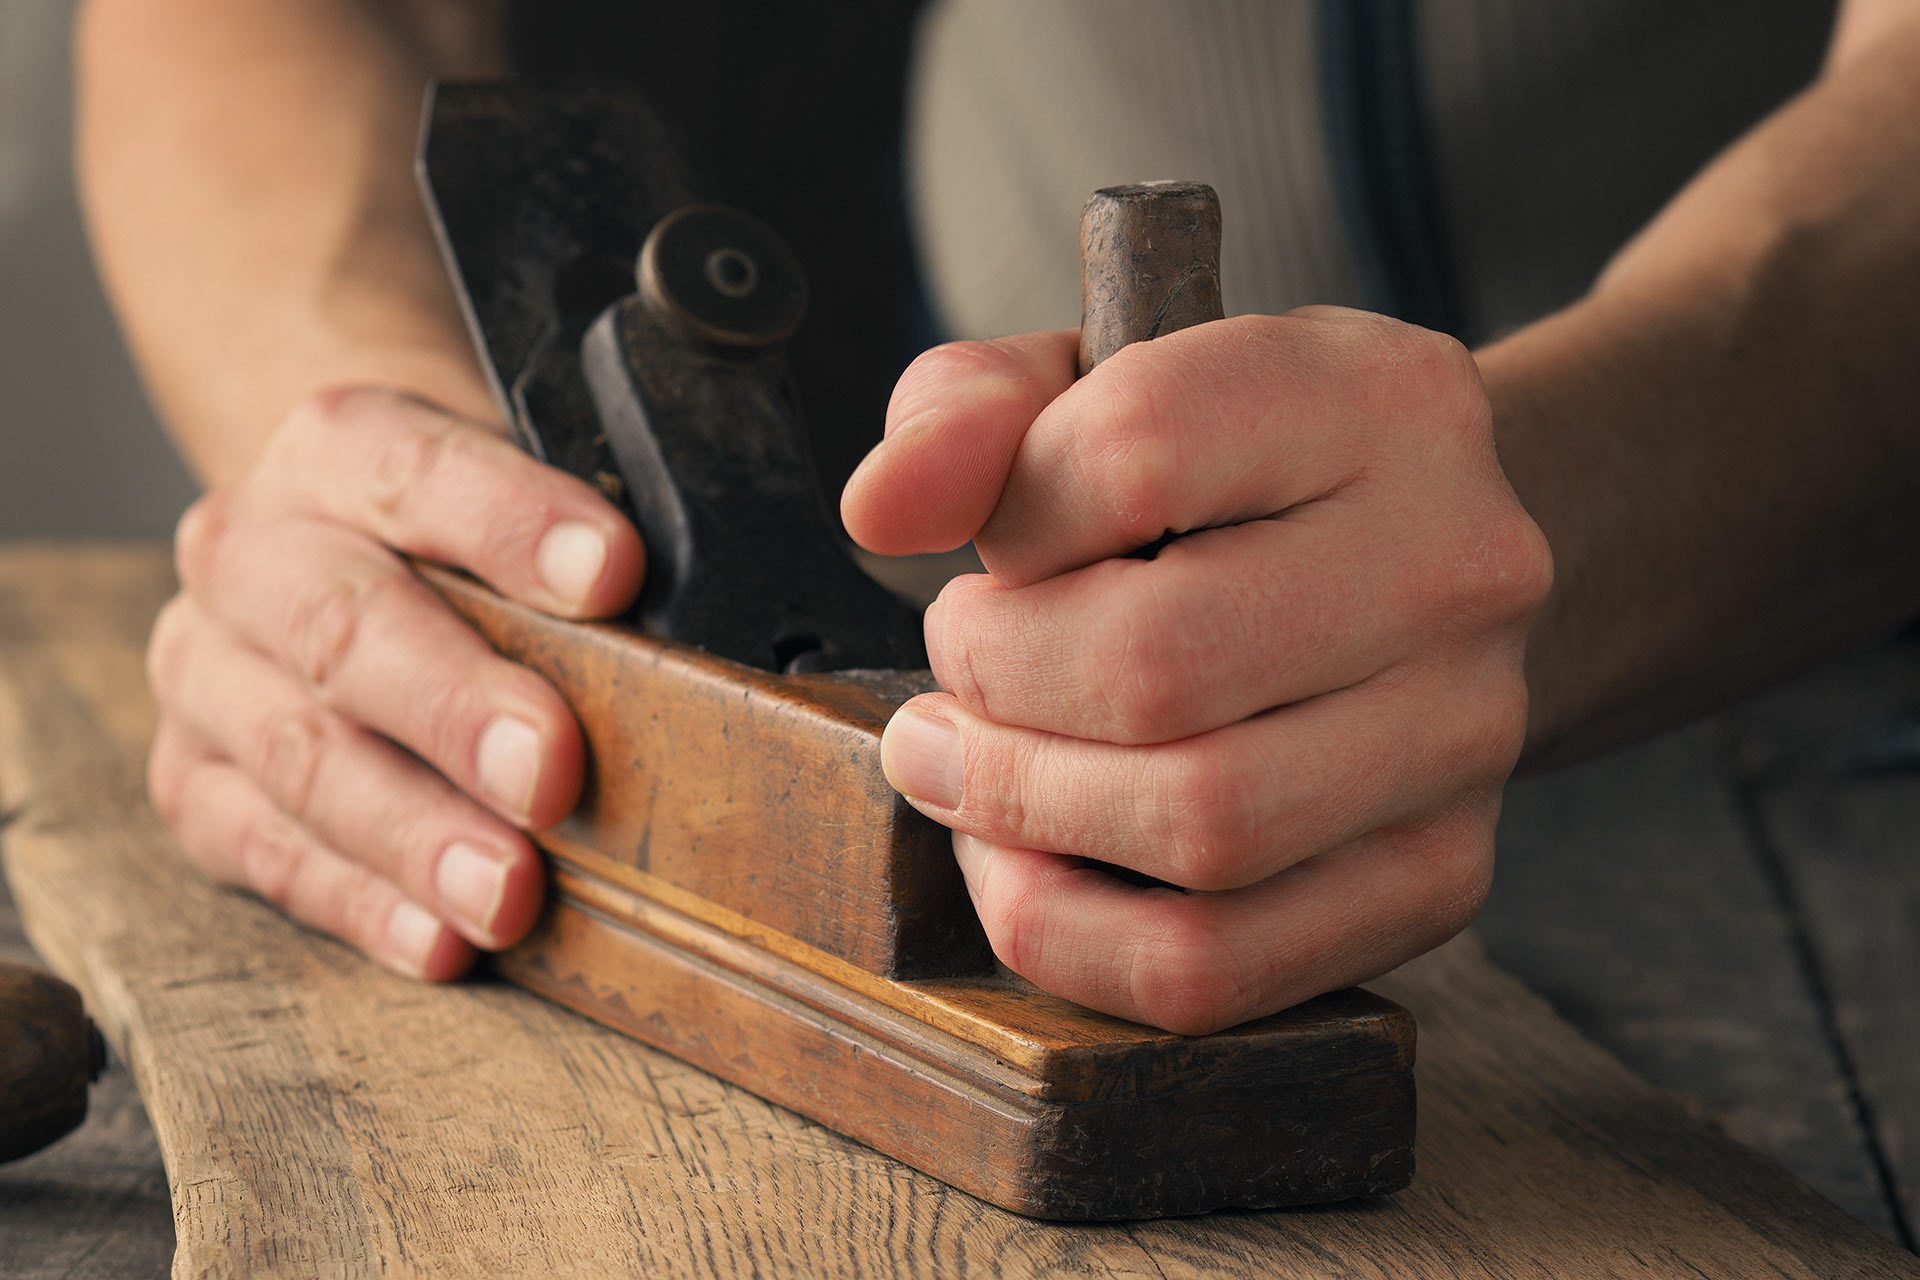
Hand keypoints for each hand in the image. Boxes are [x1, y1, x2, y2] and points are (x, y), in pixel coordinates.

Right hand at [146, 388, 643, 977]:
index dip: (515, 522)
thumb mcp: (521, 491)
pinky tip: (437, 940)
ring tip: (507, 893)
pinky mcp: (196, 780)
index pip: (420, 471)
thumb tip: (704, 616)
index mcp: (340, 448)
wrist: (345, 540)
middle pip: (344, 628)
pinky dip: (358, 903)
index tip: (611, 575)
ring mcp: (211, 670)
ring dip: (413, 834)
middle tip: (550, 771)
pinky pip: (267, 850)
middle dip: (455, 708)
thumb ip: (587, 538)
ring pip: (301, 756)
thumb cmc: (466, 532)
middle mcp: (254, 550)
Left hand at [842, 310, 1550, 1032]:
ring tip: (969, 769)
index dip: (1008, 520)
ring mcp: (1466, 734)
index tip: (991, 554)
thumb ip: (969, 413)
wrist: (1417, 569)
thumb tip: (880, 511)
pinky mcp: (1438, 874)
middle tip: (948, 685)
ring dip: (1024, 816)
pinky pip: (1219, 967)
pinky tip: (1026, 869)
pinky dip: (1074, 940)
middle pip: (1161, 666)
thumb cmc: (1230, 479)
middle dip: (994, 688)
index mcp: (1378, 398)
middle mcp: (1455, 564)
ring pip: (1200, 829)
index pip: (1138, 451)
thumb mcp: (1100, 387)